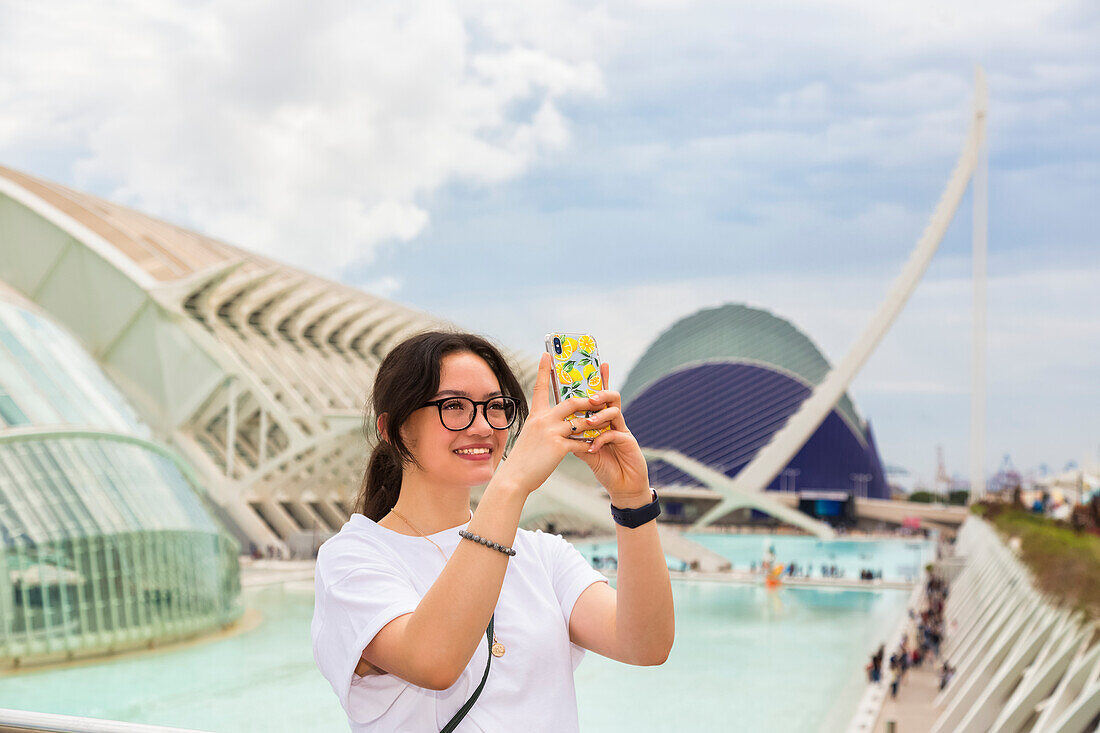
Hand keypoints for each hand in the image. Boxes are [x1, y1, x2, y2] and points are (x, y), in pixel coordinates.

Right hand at [491, 353, 600, 494]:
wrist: (514, 478)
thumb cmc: (523, 459)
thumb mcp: (530, 436)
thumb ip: (543, 426)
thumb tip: (556, 424)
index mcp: (535, 415)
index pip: (540, 388)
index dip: (543, 370)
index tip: (546, 355)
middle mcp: (543, 420)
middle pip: (571, 402)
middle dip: (588, 400)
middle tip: (600, 399)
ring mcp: (551, 432)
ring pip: (580, 421)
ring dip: (594, 424)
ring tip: (605, 424)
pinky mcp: (559, 447)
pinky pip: (581, 442)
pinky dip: (589, 445)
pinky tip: (594, 448)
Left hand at [569, 362, 649, 503]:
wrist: (622, 487)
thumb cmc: (605, 466)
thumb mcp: (585, 451)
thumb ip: (574, 437)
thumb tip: (557, 426)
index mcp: (604, 420)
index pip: (601, 396)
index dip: (601, 379)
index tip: (598, 363)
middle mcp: (614, 422)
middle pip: (612, 397)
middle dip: (600, 392)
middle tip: (589, 397)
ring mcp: (623, 430)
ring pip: (615, 411)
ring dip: (600, 416)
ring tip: (589, 423)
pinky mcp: (629, 443)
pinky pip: (614, 434)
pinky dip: (601, 439)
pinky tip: (592, 448)